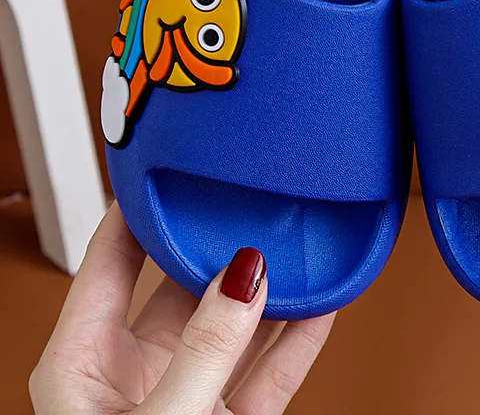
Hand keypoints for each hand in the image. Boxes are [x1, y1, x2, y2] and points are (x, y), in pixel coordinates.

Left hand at [30, 203, 334, 414]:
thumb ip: (204, 350)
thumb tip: (243, 274)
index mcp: (82, 365)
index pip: (109, 258)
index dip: (140, 205)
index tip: (174, 159)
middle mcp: (134, 373)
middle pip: (182, 283)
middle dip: (221, 240)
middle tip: (253, 194)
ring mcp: (187, 395)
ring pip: (236, 323)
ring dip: (272, 286)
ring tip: (303, 238)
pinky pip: (272, 368)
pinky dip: (302, 335)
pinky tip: (327, 299)